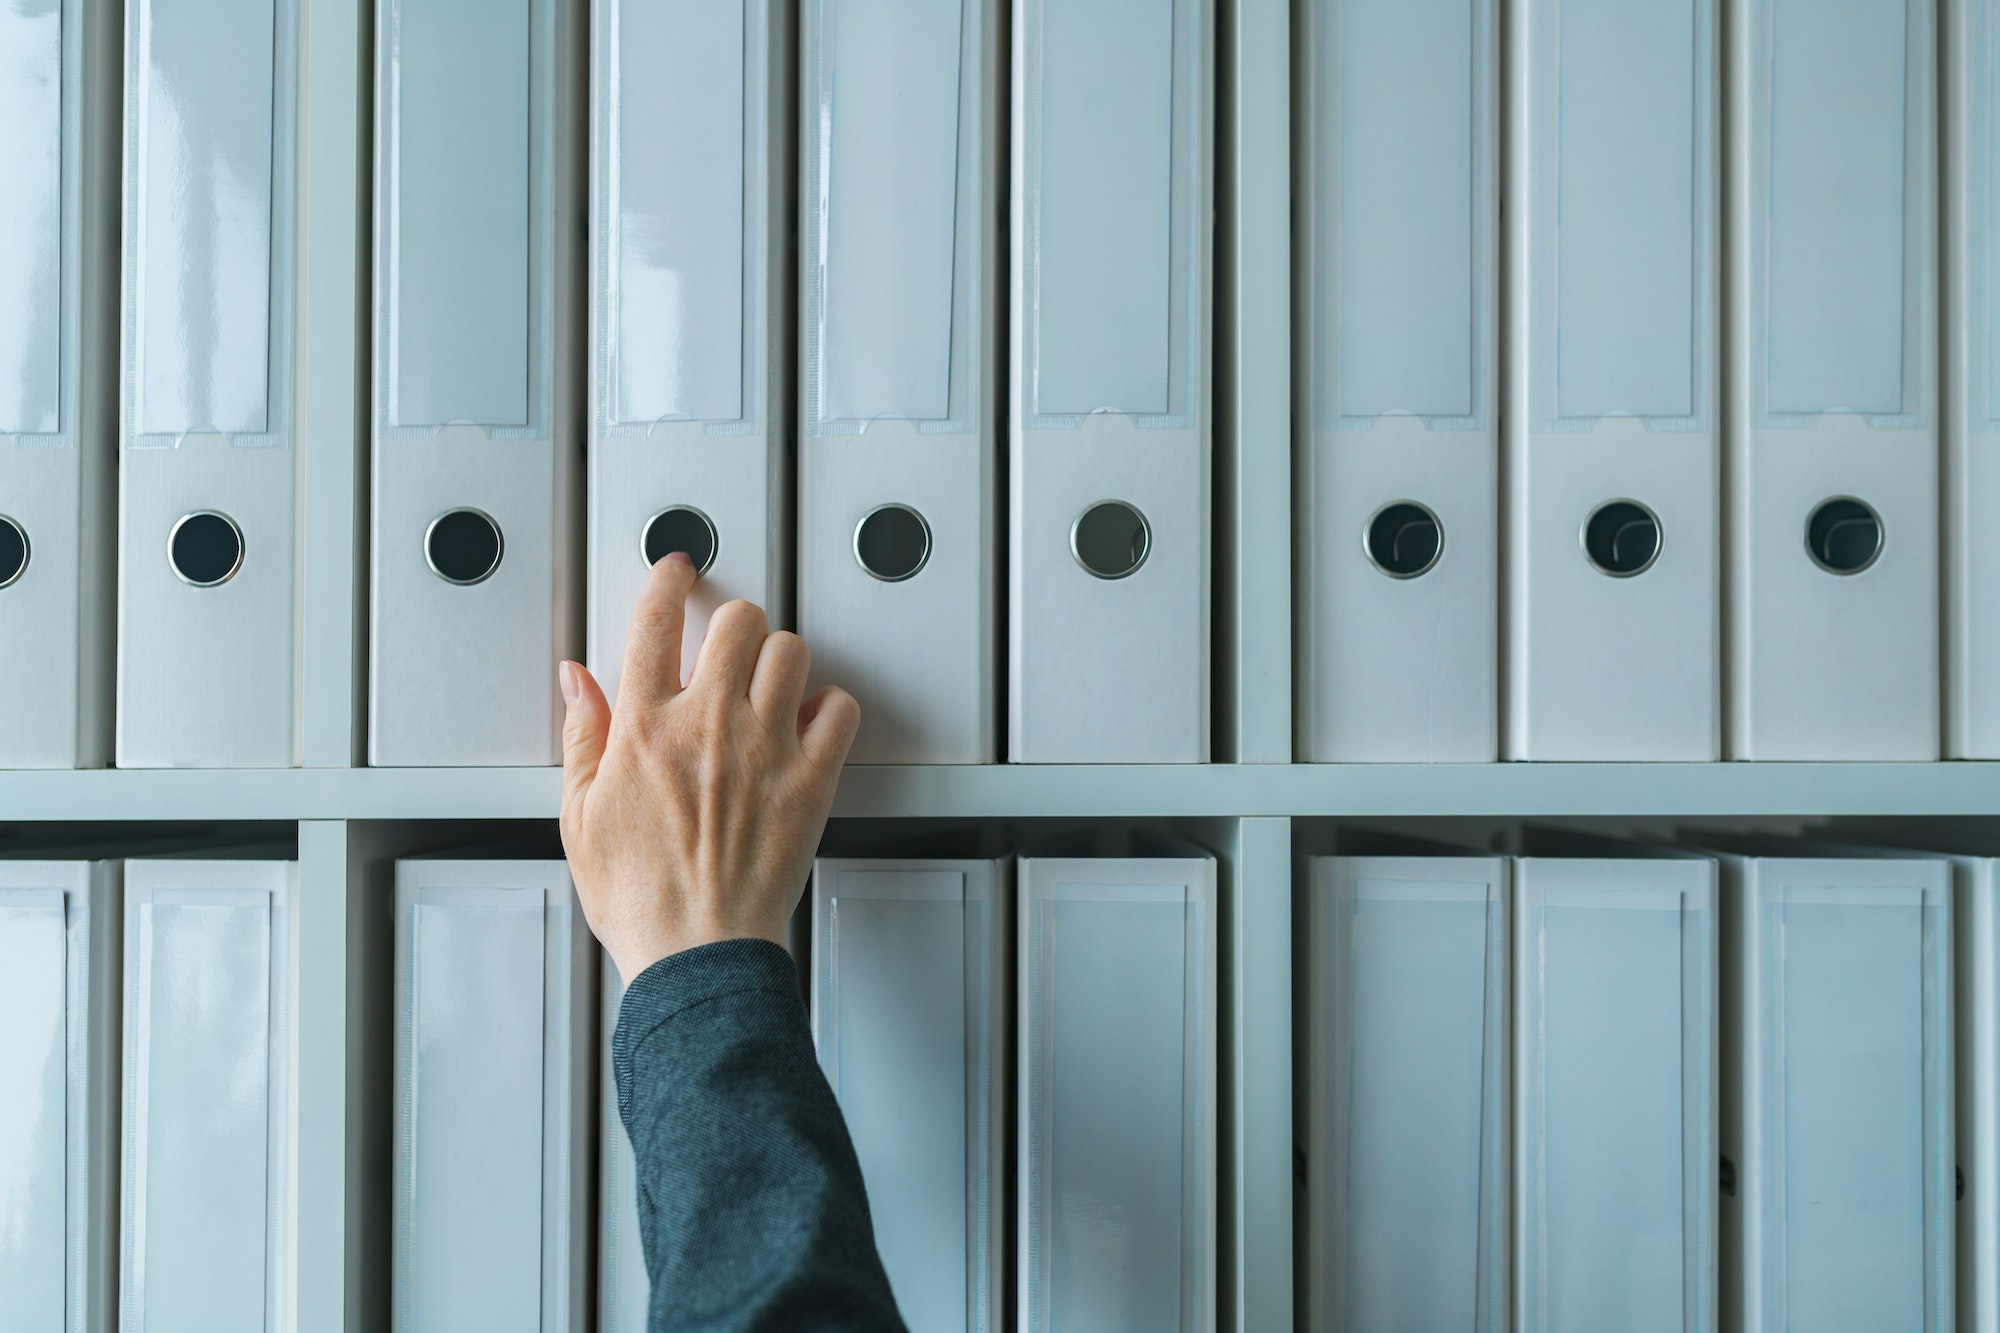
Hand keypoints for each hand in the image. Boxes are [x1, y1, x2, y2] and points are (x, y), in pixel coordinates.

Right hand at [557, 554, 861, 982]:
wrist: (696, 951)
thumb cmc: (640, 897)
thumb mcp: (579, 814)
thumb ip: (583, 736)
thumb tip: (576, 680)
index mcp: (644, 730)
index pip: (656, 623)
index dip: (668, 582)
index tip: (678, 571)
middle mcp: (708, 727)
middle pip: (738, 621)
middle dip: (733, 621)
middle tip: (728, 644)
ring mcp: (765, 750)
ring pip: (791, 652)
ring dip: (780, 659)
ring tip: (768, 685)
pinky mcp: (810, 781)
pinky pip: (840, 709)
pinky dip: (829, 707)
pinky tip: (807, 724)